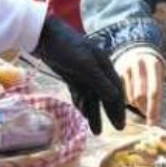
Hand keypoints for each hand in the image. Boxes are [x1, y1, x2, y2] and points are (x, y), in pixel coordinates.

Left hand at [33, 16, 125, 133]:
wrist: (45, 36)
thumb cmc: (66, 47)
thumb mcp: (84, 64)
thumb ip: (100, 81)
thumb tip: (115, 97)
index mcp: (104, 65)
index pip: (117, 89)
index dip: (119, 107)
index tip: (120, 123)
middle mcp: (97, 70)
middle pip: (107, 95)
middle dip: (111, 112)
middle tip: (117, 129)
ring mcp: (84, 74)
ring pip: (92, 97)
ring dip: (95, 113)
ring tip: (96, 131)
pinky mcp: (72, 76)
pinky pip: (80, 94)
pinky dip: (82, 105)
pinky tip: (83, 116)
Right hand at [114, 48, 165, 123]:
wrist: (136, 52)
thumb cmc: (151, 70)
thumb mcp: (158, 76)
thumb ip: (156, 92)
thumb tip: (155, 120)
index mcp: (154, 65)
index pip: (154, 91)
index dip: (154, 109)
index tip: (154, 125)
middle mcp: (139, 64)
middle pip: (140, 95)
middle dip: (144, 109)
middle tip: (147, 117)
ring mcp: (125, 67)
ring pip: (129, 96)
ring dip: (135, 105)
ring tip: (140, 102)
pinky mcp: (114, 72)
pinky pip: (119, 94)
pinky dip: (126, 100)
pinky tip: (130, 97)